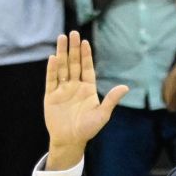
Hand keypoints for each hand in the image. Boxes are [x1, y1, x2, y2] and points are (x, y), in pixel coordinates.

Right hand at [42, 31, 128, 154]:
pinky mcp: (50, 96)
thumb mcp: (102, 114)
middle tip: (73, 33)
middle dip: (73, 49)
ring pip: (62, 67)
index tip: (85, 42)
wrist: (70, 141)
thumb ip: (111, 100)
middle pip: (73, 64)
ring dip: (62, 53)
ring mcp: (62, 90)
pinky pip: (51, 79)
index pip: (87, 68)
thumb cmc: (88, 129)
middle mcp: (74, 86)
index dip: (85, 55)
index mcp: (88, 88)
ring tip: (62, 38)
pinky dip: (52, 69)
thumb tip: (125, 87)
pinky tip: (53, 58)